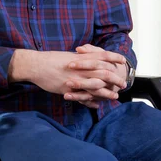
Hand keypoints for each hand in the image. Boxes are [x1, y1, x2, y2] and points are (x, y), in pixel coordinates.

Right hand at [9, 48, 125, 108]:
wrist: (37, 65)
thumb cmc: (51, 60)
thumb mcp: (68, 56)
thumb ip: (79, 58)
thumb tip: (86, 58)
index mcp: (82, 57)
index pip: (103, 55)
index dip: (114, 58)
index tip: (123, 61)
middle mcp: (82, 67)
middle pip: (105, 72)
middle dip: (115, 78)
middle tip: (123, 83)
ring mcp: (77, 78)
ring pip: (97, 86)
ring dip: (107, 92)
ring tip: (115, 96)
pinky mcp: (70, 89)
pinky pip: (84, 97)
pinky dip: (91, 101)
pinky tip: (96, 105)